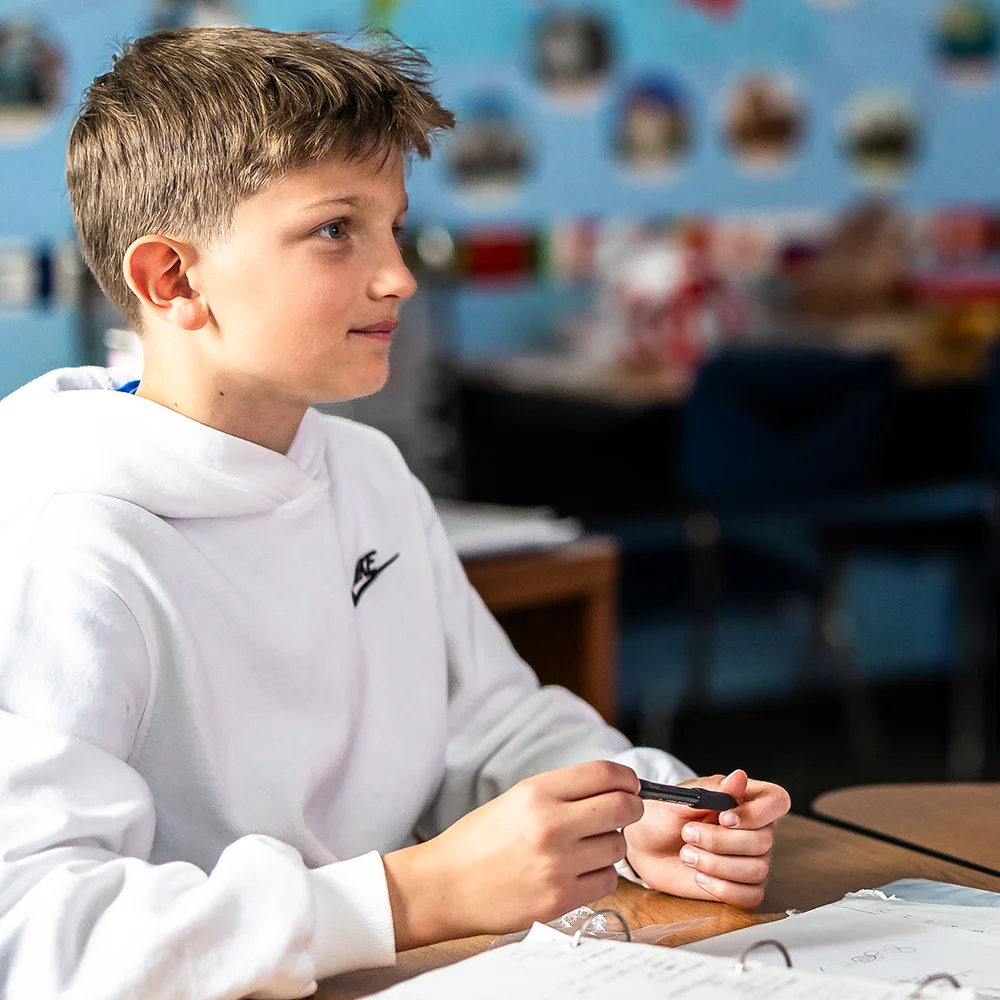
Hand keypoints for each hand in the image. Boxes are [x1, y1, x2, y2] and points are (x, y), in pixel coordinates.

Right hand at [383, 760, 643, 948]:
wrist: (445, 885)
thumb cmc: (479, 839)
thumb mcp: (517, 798)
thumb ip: (564, 792)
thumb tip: (616, 787)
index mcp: (537, 792)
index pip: (605, 773)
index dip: (627, 778)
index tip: (630, 785)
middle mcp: (551, 825)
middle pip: (623, 808)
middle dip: (631, 808)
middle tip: (623, 813)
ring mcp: (557, 865)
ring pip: (618, 848)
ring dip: (610, 845)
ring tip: (585, 847)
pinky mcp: (559, 900)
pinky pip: (607, 881)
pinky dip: (600, 875)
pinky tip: (579, 872)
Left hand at [623, 770, 789, 908]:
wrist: (643, 845)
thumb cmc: (662, 815)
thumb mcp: (680, 797)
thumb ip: (711, 790)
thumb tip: (739, 777)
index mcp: (744, 798)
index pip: (777, 801)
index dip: (757, 814)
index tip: (723, 818)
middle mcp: (753, 828)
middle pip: (764, 841)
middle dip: (720, 842)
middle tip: (688, 834)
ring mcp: (748, 858)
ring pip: (758, 870)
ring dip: (717, 865)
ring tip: (687, 855)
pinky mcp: (739, 886)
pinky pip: (751, 896)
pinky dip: (723, 889)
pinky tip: (699, 877)